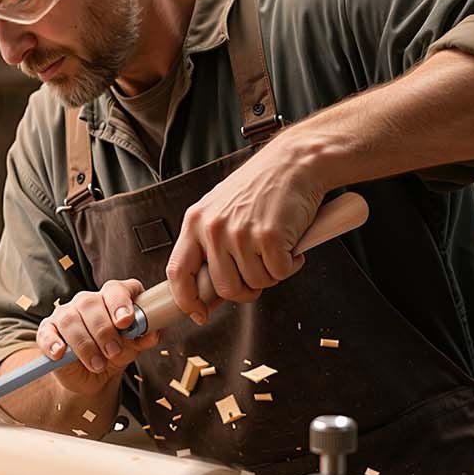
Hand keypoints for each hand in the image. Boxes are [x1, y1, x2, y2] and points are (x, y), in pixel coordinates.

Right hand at [37, 277, 160, 394]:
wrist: (90, 376)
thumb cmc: (113, 354)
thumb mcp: (132, 348)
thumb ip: (144, 338)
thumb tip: (153, 332)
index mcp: (111, 299)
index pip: (115, 289)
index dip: (121, 301)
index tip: (125, 321)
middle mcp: (86, 301)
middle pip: (91, 303)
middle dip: (104, 330)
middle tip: (113, 351)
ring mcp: (64, 314)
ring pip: (70, 320)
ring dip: (85, 344)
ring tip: (97, 364)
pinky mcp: (48, 330)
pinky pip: (47, 333)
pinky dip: (53, 343)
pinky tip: (61, 353)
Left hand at [165, 140, 324, 322]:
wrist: (296, 161)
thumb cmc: (261, 187)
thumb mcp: (220, 209)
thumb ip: (208, 245)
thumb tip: (207, 291)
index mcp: (195, 222)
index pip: (177, 273)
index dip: (186, 300)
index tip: (198, 313)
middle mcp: (214, 229)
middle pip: (224, 288)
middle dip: (245, 291)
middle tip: (260, 274)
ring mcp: (241, 233)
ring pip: (256, 283)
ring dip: (271, 274)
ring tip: (276, 249)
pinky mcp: (270, 237)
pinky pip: (280, 273)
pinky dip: (291, 265)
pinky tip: (292, 244)